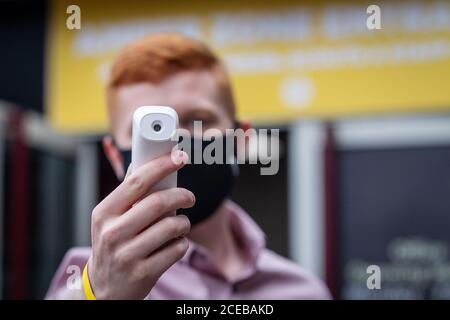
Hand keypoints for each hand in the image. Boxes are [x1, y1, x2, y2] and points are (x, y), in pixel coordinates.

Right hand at [87, 150, 193, 298]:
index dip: (162, 165)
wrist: (105, 289)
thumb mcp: (109, 219)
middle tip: (190, 197)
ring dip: (184, 222)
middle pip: (158, 202)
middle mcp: (112, 233)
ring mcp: (127, 255)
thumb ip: (126, 193)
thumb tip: (142, 161)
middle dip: (182, 195)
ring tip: (181, 224)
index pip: (136, 181)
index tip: (180, 157)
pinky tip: (174, 244)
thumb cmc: (112, 245)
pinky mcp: (143, 273)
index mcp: (104, 213)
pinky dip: (182, 243)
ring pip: (171, 226)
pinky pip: (177, 249)